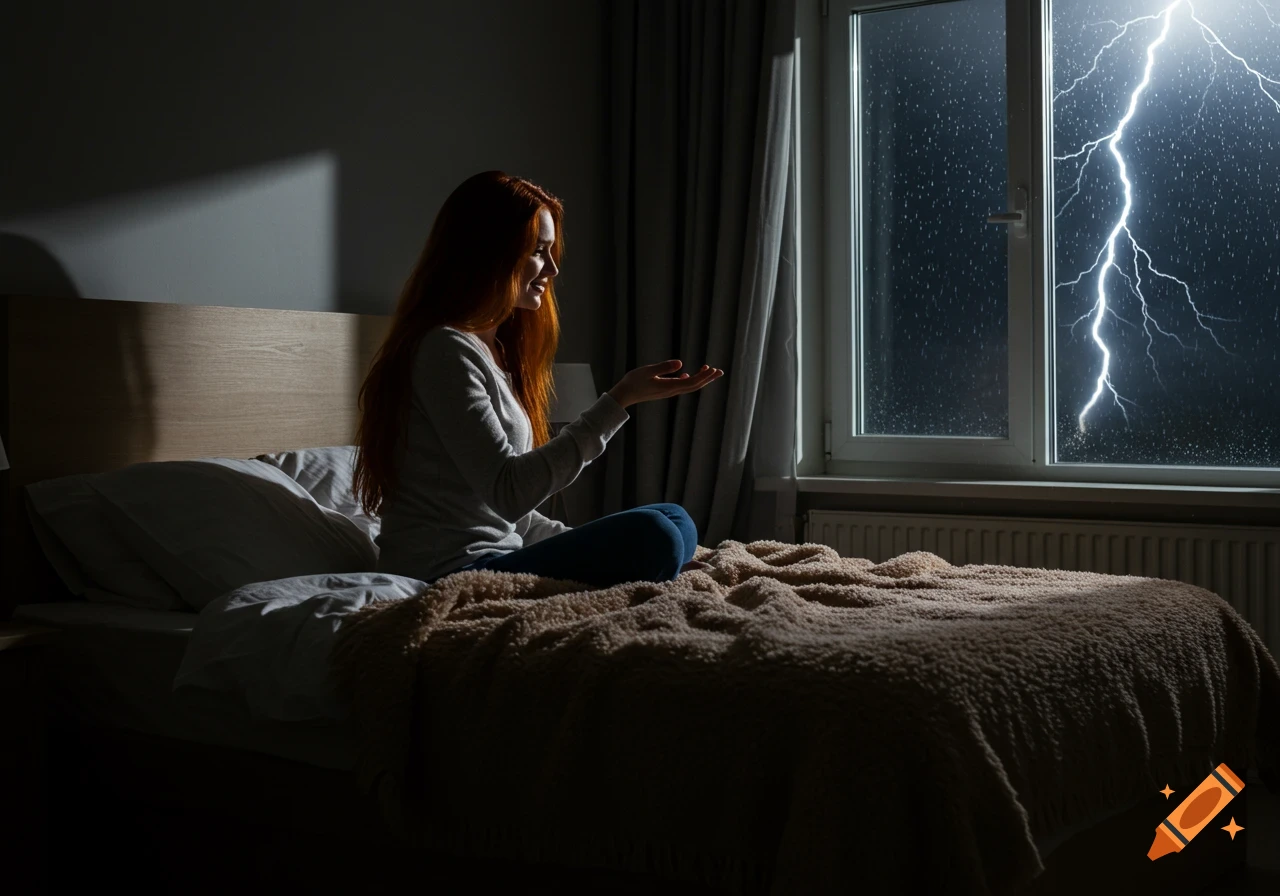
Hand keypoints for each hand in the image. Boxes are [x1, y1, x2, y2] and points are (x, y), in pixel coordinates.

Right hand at [608, 360, 723, 408]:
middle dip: (708, 378)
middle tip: (720, 371)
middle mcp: (671, 391)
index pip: (691, 382)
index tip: (713, 369)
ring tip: (709, 371)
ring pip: (689, 386)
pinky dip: (688, 380)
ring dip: (700, 379)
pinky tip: (688, 374)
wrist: (624, 395)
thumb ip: (663, 367)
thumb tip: (681, 363)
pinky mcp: (663, 390)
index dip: (704, 376)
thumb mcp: (647, 371)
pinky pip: (680, 386)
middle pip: (694, 386)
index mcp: (669, 387)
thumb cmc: (633, 381)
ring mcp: (668, 392)